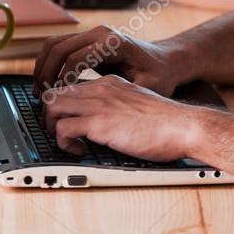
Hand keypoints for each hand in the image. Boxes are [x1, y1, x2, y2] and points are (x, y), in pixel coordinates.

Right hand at [34, 24, 184, 98]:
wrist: (166, 60)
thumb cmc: (160, 75)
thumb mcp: (147, 86)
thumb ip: (123, 92)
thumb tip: (97, 105)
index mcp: (113, 43)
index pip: (75, 58)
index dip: (61, 81)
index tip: (56, 100)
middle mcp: (100, 33)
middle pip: (58, 47)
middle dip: (45, 73)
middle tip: (40, 97)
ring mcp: (93, 33)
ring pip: (54, 44)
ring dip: (43, 67)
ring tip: (41, 91)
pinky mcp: (88, 39)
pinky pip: (59, 46)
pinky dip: (49, 63)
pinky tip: (49, 83)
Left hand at [44, 75, 201, 159]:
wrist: (182, 125)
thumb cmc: (168, 122)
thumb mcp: (139, 105)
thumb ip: (120, 108)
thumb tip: (109, 126)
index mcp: (111, 83)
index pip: (73, 86)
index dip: (65, 106)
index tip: (68, 122)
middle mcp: (101, 88)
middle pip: (55, 93)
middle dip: (50, 115)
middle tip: (60, 133)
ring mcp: (98, 104)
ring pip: (51, 106)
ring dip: (51, 127)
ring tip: (67, 141)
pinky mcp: (98, 122)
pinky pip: (61, 128)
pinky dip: (63, 142)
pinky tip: (80, 150)